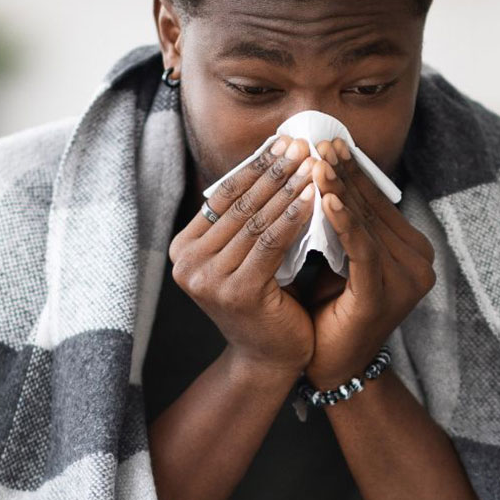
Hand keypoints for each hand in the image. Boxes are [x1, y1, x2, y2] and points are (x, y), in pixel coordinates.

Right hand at [168, 135, 319, 379]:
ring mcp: (207, 280)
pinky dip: (294, 217)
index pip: (223, 195)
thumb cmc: (266, 301)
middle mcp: (188, 264)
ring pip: (256, 220)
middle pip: (239, 204)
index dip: (256, 165)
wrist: (270, 358)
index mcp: (183, 249)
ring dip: (288, 188)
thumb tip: (274, 155)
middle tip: (303, 143)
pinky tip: (315, 198)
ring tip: (314, 164)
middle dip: (274, 171)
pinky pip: (270, 243)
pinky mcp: (236, 292)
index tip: (285, 141)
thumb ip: (248, 217)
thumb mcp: (248, 253)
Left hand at [301, 137, 435, 390]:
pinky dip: (343, 222)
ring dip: (340, 190)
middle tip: (320, 140)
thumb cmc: (328, 312)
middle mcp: (419, 263)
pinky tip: (324, 198)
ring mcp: (407, 280)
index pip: (377, 202)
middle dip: (345, 173)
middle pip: (374, 209)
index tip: (327, 142)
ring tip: (317, 162)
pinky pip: (362, 250)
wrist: (331, 368)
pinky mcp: (386, 295)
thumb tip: (316, 174)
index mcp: (411, 251)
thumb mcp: (336, 259)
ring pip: (367, 224)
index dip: (352, 171)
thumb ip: (338, 225)